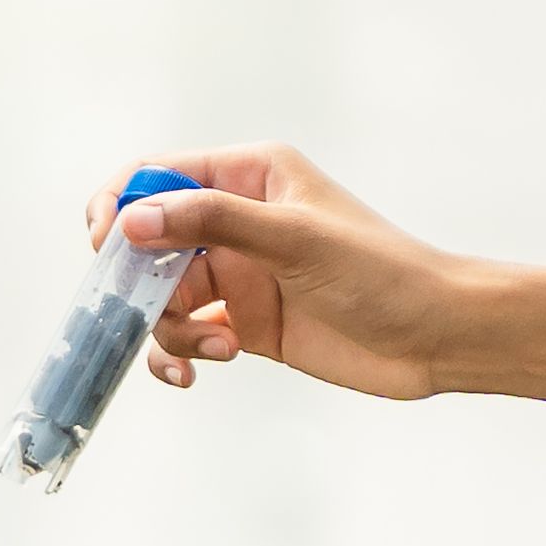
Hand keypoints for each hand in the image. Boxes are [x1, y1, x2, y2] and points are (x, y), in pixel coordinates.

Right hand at [117, 146, 477, 403]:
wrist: (437, 337)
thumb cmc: (382, 272)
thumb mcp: (293, 239)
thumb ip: (211, 223)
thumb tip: (133, 219)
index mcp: (250, 175)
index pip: (158, 175)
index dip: (122, 205)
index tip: (108, 246)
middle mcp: (237, 221)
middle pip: (149, 242)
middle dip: (136, 281)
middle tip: (139, 312)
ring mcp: (240, 275)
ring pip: (163, 297)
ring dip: (169, 327)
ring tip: (213, 348)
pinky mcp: (246, 324)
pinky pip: (186, 335)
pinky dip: (181, 354)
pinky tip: (201, 369)